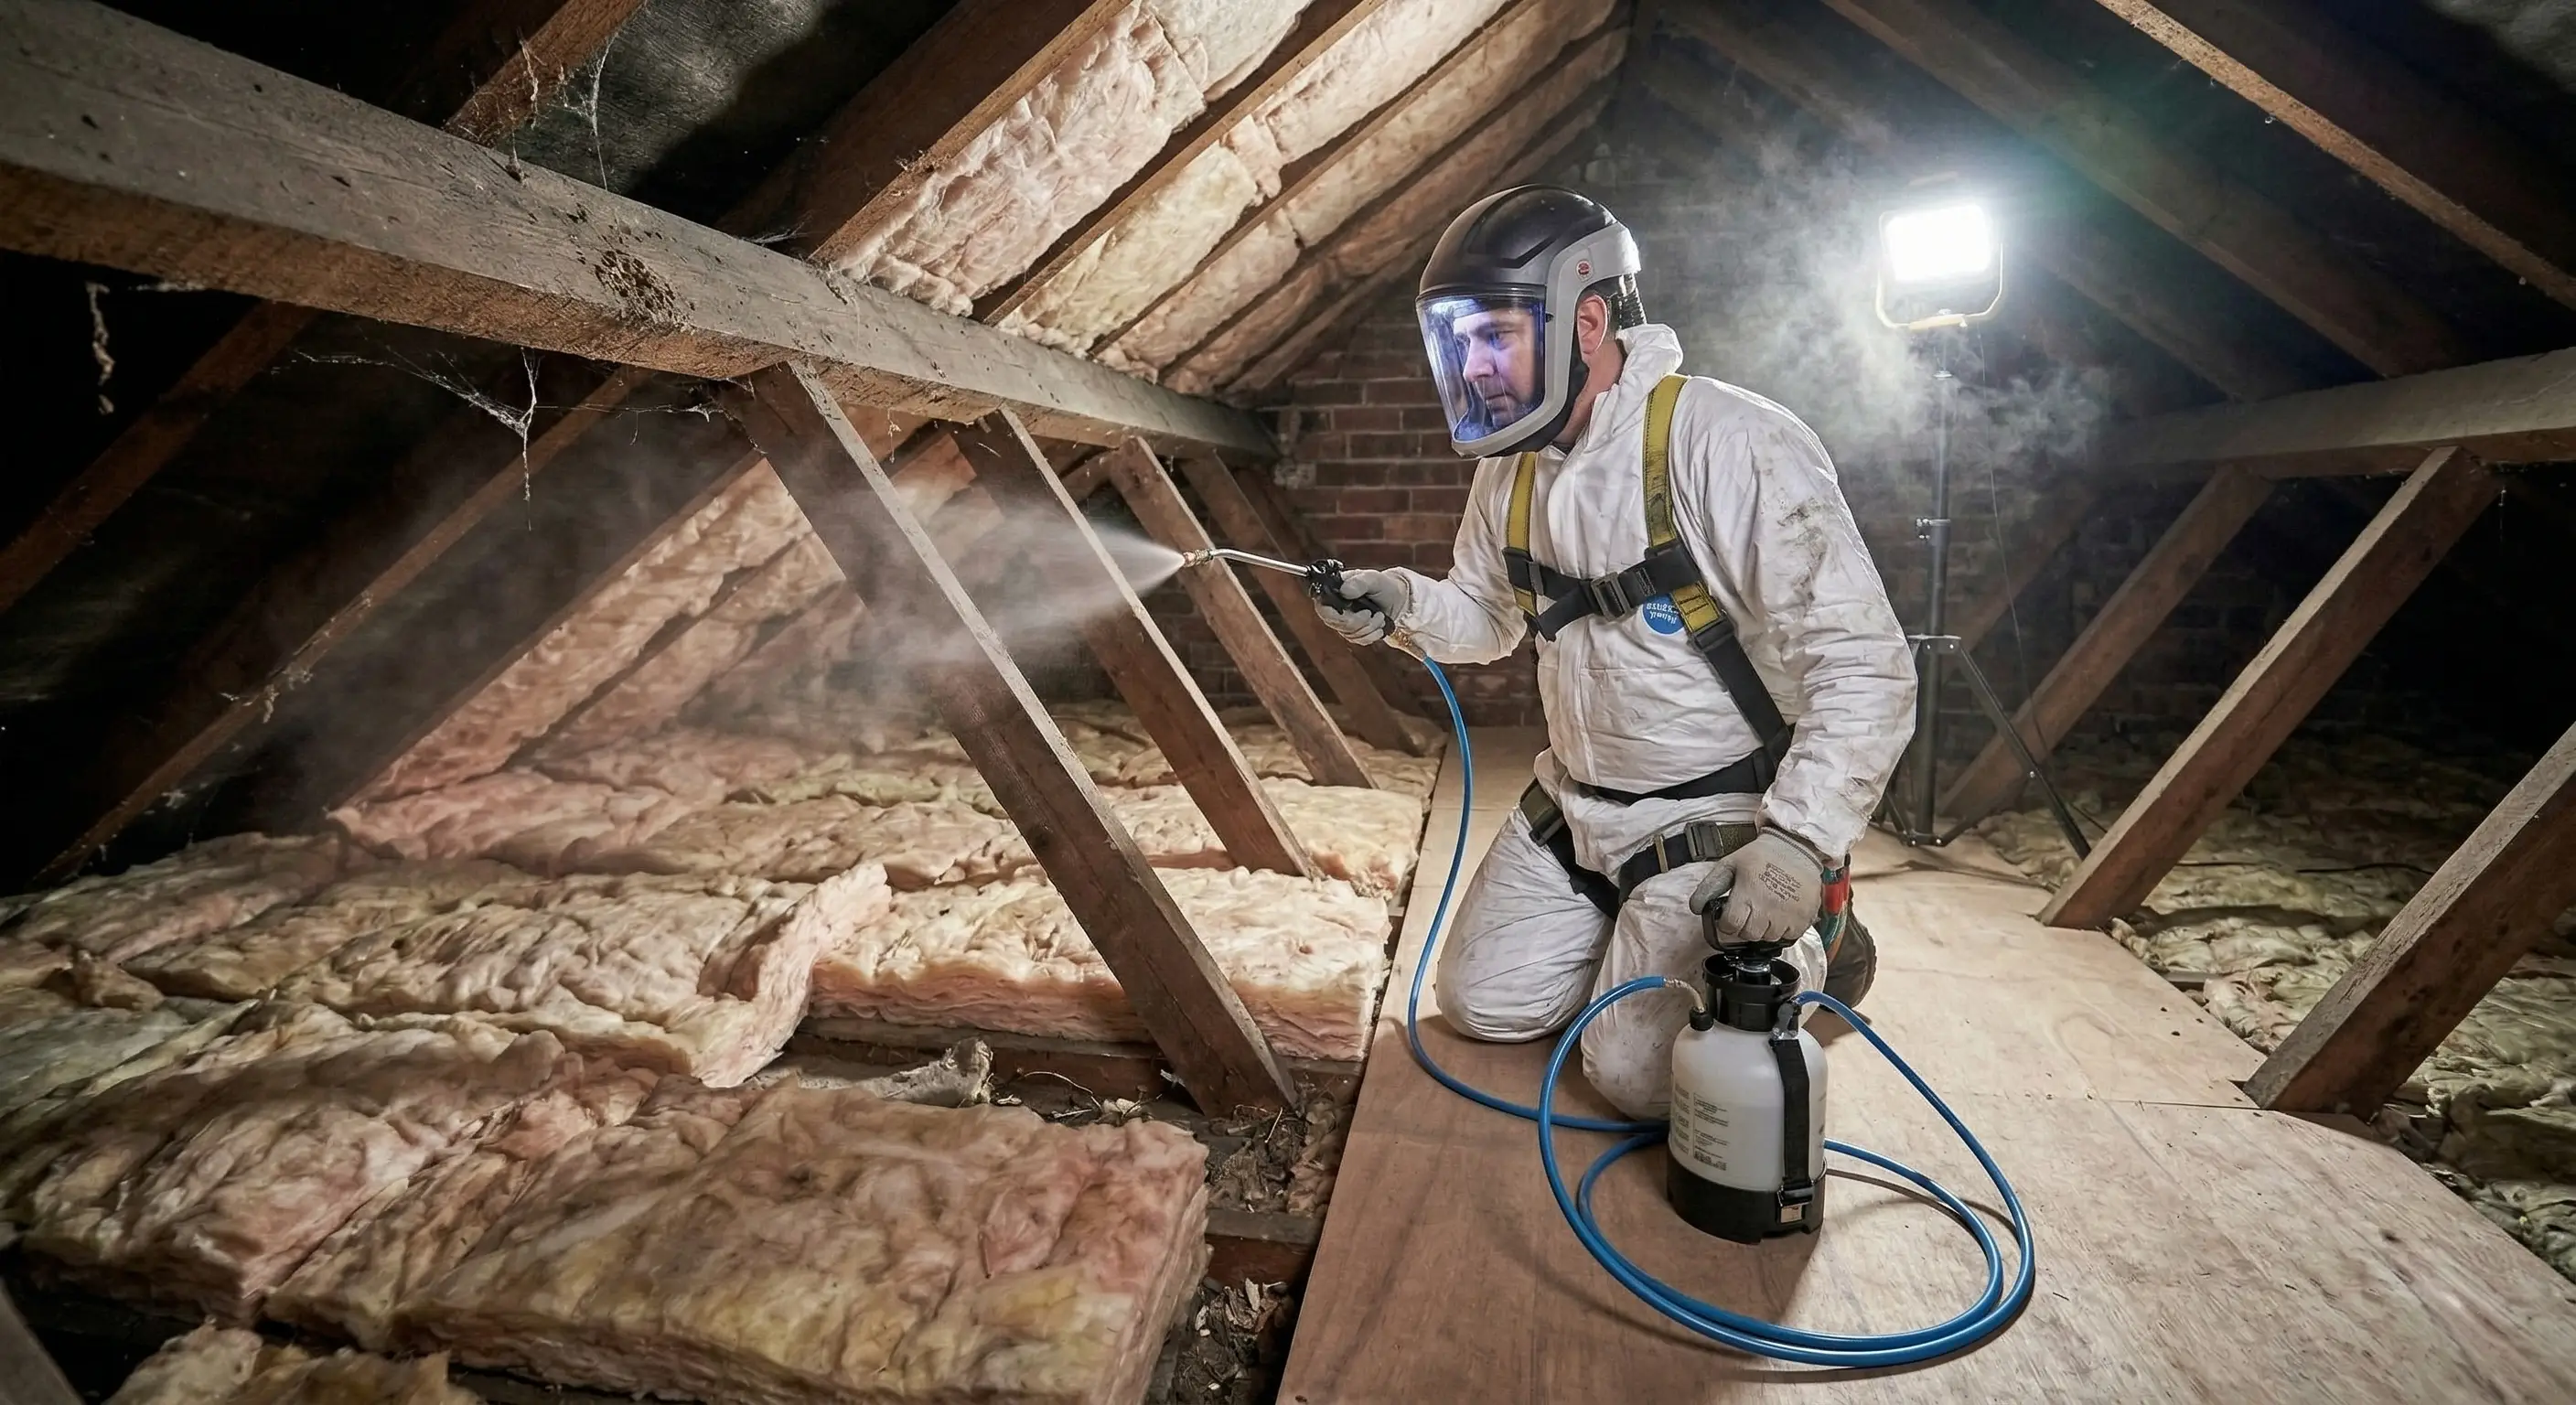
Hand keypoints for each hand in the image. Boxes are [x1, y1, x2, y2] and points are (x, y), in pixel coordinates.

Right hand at [1315, 569, 1408, 646]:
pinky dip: (1371, 635)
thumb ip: (1359, 582)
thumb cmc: (1383, 585)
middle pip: (1335, 624)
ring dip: (1368, 627)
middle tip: (1371, 613)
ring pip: (1348, 634)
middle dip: (1357, 622)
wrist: (1396, 598)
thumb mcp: (1373, 578)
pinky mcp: (1353, 632)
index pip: (1322, 607)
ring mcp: (1344, 621)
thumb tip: (1344, 591)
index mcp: (1335, 591)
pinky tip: (1379, 627)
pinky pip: (1357, 640)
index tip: (1352, 613)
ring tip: (1380, 616)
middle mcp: (1336, 607)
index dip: (1334, 615)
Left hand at [1691, 827, 1829, 947]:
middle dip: (1745, 926)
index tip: (1730, 915)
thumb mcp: (1729, 864)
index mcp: (1747, 894)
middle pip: (1749, 935)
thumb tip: (1696, 908)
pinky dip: (1784, 930)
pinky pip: (1789, 937)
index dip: (1727, 923)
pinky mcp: (1804, 918)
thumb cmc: (1761, 855)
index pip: (1730, 926)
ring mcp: (1788, 915)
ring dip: (1764, 929)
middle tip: (1749, 911)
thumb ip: (1709, 887)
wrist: (1797, 847)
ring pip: (1769, 938)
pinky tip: (1781, 914)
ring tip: (1766, 911)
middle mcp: (1768, 908)